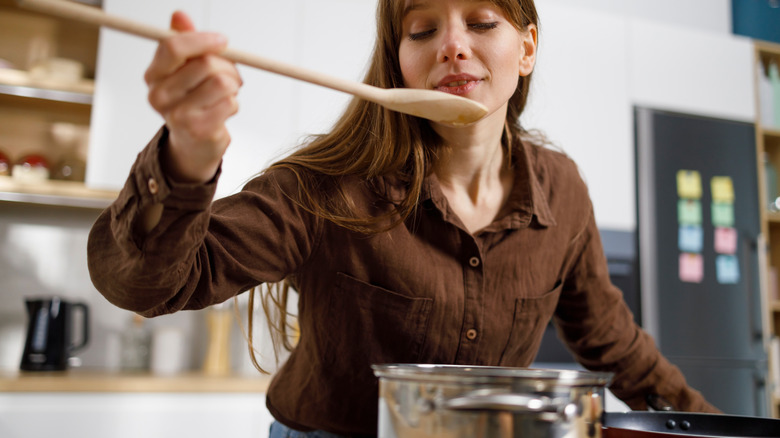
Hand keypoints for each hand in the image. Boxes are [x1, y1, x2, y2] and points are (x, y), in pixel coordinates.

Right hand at [144, 11, 241, 182]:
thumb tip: (179, 15)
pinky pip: (230, 103)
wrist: (193, 143)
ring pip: (222, 83)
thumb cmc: (193, 100)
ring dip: (233, 86)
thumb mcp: (186, 69)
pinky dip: (234, 104)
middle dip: (226, 66)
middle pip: (205, 64)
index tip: (222, 41)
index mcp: (153, 75)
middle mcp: (159, 95)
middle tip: (231, 75)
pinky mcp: (198, 130)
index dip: (202, 39)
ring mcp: (177, 115)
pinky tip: (223, 111)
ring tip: (227, 93)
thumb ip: (185, 42)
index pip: (173, 47)